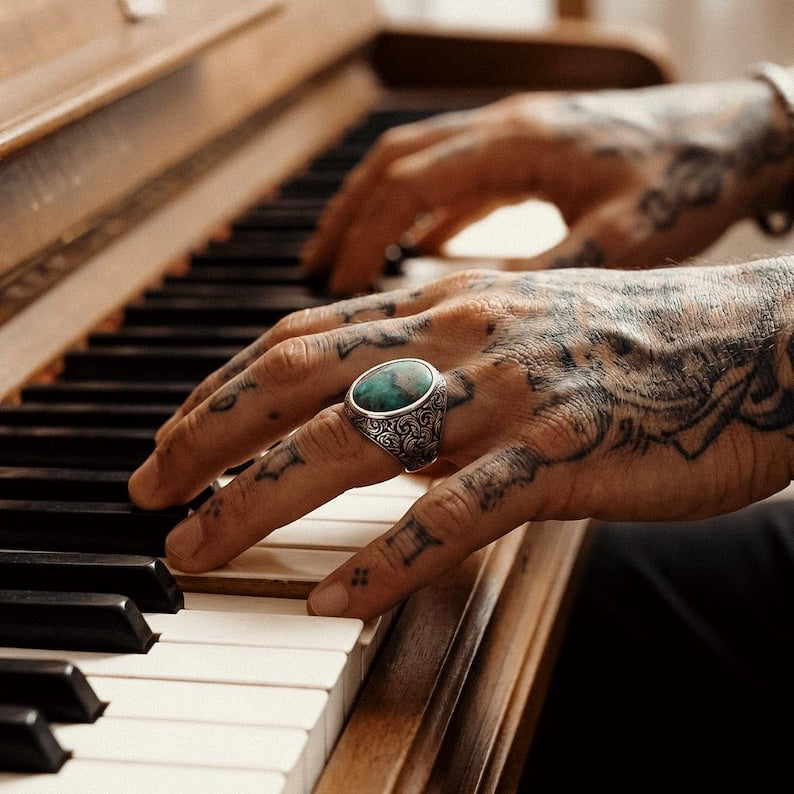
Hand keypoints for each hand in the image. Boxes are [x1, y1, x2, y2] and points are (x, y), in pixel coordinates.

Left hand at [128, 259, 793, 620]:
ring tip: (198, 548)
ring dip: (263, 501)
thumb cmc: (629, 342)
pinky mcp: (565, 453)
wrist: (750, 342)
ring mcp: (511, 395)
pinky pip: (459, 513)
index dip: (224, 386)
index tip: (174, 432)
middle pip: (303, 384)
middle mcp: (463, 339)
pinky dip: (387, 560)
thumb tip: (368, 409)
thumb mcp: (515, 330)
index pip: (301, 339)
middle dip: (210, 439)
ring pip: (358, 445)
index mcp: (447, 308)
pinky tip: (331, 600)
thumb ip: (436, 361)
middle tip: (148, 490)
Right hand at [301, 79, 793, 293]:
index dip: (360, 235)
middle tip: (311, 270)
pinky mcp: (530, 150)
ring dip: (374, 210)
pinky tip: (413, 246)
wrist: (745, 135)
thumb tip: (477, 324)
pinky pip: (456, 175)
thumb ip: (544, 279)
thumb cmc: (692, 181)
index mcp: (517, 143)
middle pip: (393, 163)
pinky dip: (421, 211)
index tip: (331, 285)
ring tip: (342, 261)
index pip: (406, 184)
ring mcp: (515, 134)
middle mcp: (504, 128)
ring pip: (417, 164)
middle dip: (344, 216)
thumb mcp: (619, 241)